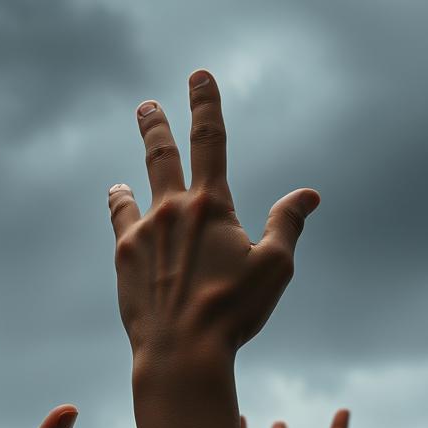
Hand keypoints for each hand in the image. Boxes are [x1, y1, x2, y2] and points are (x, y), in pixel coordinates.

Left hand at [108, 69, 320, 372]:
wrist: (181, 351)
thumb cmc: (234, 311)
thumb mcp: (275, 267)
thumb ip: (288, 224)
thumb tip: (308, 194)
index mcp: (211, 205)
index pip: (210, 139)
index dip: (205, 103)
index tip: (199, 76)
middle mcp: (172, 209)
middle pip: (162, 154)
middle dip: (156, 124)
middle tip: (147, 105)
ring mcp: (144, 232)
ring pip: (135, 190)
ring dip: (132, 177)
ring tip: (121, 179)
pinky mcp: (124, 257)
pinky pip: (121, 222)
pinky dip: (121, 208)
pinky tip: (119, 204)